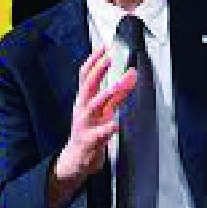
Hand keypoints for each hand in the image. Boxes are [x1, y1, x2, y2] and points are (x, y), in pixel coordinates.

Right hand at [55, 46, 136, 180]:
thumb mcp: (103, 110)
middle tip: (109, 59)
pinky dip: (108, 128)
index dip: (94, 60)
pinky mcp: (89, 141)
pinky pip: (99, 134)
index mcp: (84, 100)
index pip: (86, 75)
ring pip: (94, 105)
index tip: (104, 47)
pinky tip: (116, 123)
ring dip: (108, 92)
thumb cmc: (89, 131)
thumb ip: (117, 94)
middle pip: (88, 85)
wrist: (76, 160)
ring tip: (122, 83)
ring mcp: (85, 124)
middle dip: (98, 70)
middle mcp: (83, 109)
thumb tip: (131, 76)